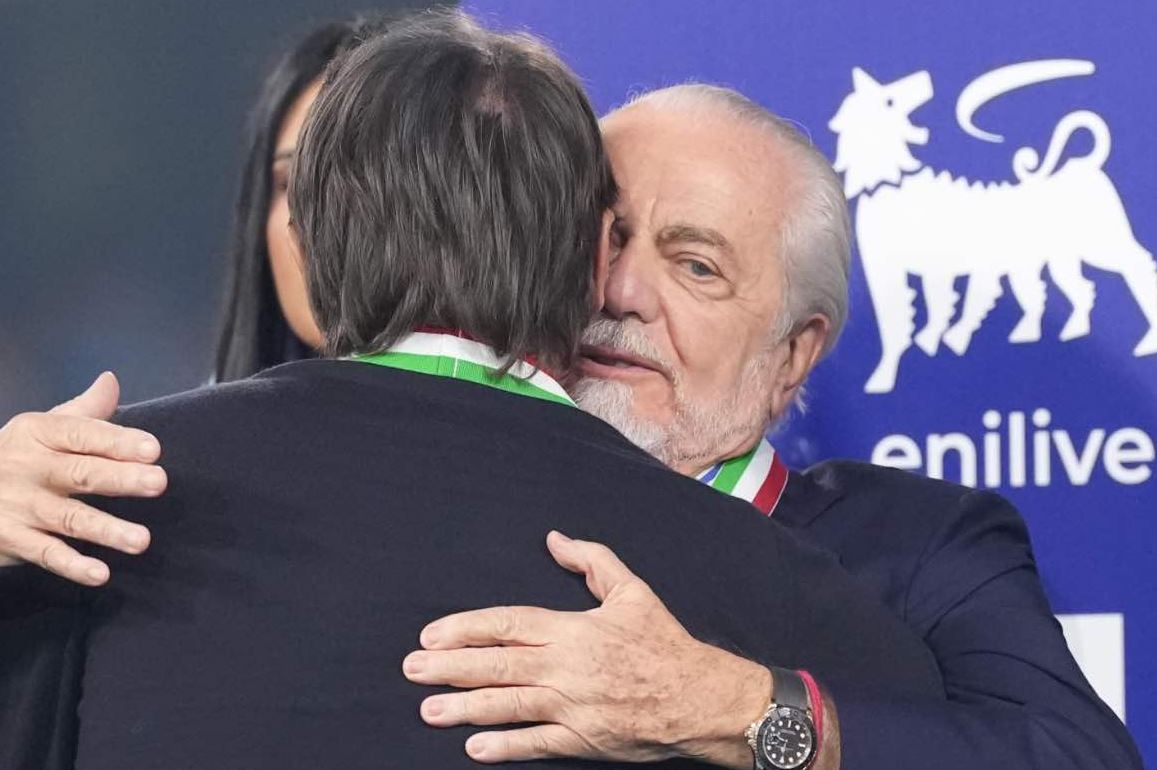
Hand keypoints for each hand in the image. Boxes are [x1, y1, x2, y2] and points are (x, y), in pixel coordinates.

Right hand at [0, 372, 165, 584]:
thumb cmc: (14, 456)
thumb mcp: (41, 428)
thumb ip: (83, 411)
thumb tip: (111, 381)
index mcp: (39, 434)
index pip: (82, 435)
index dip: (117, 441)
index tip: (152, 449)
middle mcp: (29, 468)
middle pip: (80, 473)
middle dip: (120, 478)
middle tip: (158, 483)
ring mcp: (21, 506)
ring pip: (68, 518)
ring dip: (106, 530)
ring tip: (142, 540)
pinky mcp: (13, 540)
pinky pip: (46, 554)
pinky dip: (72, 566)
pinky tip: (100, 574)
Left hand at [402, 531, 770, 767]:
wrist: (701, 698)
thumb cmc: (664, 642)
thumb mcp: (632, 590)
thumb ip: (592, 560)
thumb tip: (554, 539)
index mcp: (574, 629)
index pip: (509, 624)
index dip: (467, 628)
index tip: (432, 634)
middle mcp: (568, 667)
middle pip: (498, 665)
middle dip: (450, 667)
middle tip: (412, 669)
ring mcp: (574, 707)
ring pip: (510, 705)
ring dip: (465, 707)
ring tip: (428, 710)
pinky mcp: (584, 740)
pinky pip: (538, 744)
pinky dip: (506, 746)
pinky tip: (473, 747)